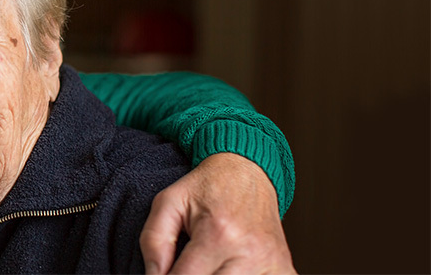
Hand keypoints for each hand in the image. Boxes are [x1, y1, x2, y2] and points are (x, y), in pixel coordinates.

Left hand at [140, 153, 294, 273]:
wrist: (247, 171)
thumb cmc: (207, 187)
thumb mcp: (168, 203)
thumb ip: (154, 241)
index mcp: (217, 235)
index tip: (165, 271)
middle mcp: (249, 253)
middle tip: (186, 265)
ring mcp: (271, 263)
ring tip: (207, 264)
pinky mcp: (283, 268)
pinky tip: (229, 268)